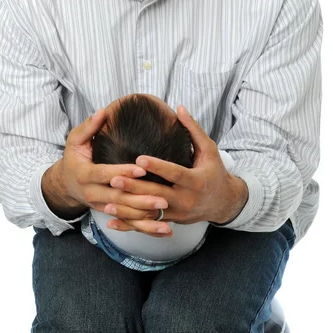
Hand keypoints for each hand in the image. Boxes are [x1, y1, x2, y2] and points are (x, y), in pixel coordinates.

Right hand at [55, 109, 168, 225]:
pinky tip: (163, 229)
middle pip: (118, 199)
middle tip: (162, 198)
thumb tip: (103, 112)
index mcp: (85, 174)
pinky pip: (128, 223)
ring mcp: (101, 206)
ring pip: (125, 214)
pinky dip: (146, 228)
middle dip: (140, 199)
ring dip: (146, 216)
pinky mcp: (110, 214)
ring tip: (165, 212)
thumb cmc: (74, 158)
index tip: (141, 169)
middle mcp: (93, 194)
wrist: (66, 185)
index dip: (123, 173)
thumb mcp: (74, 141)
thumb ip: (89, 127)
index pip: (106, 174)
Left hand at [105, 105, 248, 235]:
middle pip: (157, 195)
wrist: (224, 202)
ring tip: (108, 201)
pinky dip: (130, 224)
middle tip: (114, 179)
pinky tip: (112, 222)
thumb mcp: (210, 149)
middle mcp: (186, 200)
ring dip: (128, 209)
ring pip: (150, 213)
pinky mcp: (171, 221)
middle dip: (135, 188)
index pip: (174, 173)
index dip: (157, 166)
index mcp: (196, 181)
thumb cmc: (215, 171)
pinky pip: (148, 224)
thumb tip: (179, 108)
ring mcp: (178, 213)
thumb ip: (193, 129)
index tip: (139, 159)